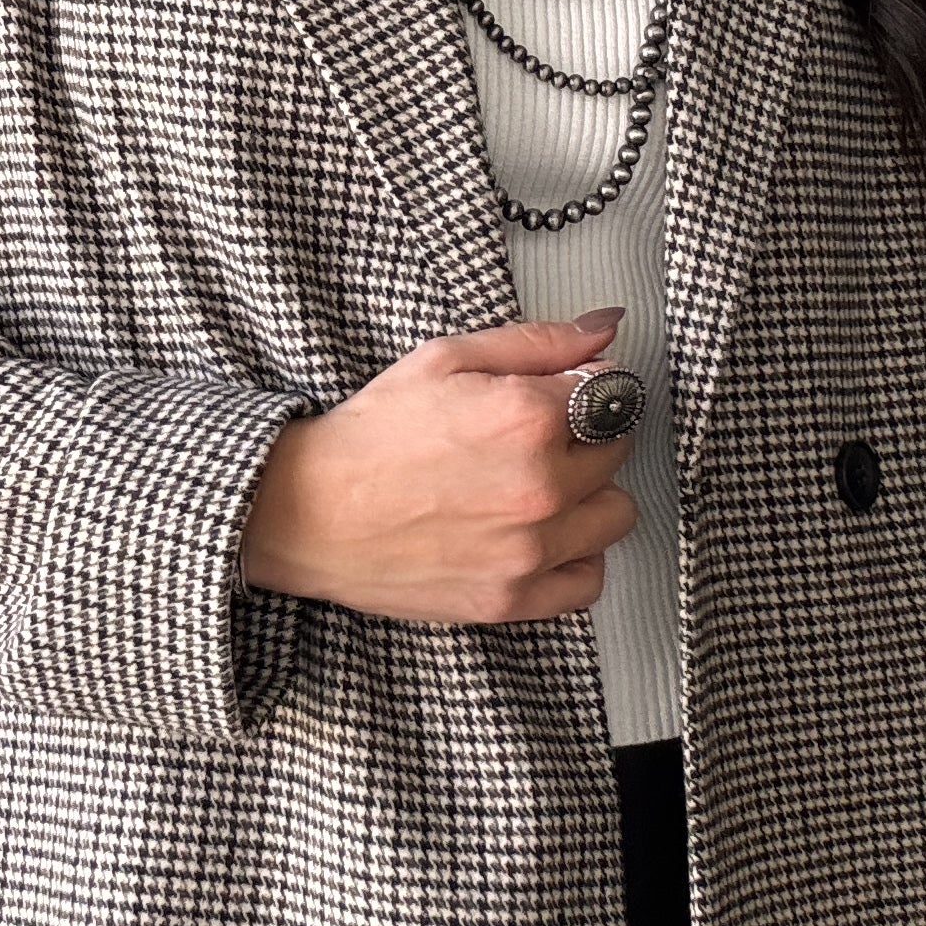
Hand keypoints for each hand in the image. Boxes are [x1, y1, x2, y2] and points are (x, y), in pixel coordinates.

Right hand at [240, 310, 639, 624]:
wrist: (309, 513)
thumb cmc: (370, 435)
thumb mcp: (446, 360)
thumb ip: (537, 342)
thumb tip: (606, 327)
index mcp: (527, 417)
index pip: (609, 394)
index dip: (585, 390)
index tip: (561, 398)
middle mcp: (541, 486)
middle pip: (615, 452)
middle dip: (585, 439)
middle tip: (532, 442)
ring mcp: (530, 549)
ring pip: (615, 515)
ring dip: (590, 498)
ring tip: (541, 491)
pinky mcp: (513, 598)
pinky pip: (588, 581)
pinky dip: (575, 559)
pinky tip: (541, 538)